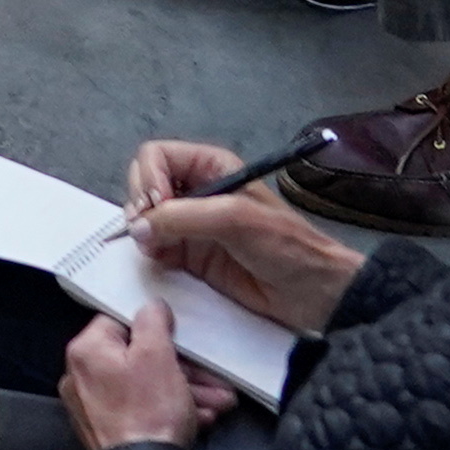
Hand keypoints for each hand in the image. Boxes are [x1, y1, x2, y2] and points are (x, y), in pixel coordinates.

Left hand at [59, 302, 227, 449]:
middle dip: (183, 370)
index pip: (119, 322)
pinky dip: (171, 411)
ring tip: (220, 403)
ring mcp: (94, 408)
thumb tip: (151, 307)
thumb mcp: (157, 355)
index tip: (181, 339)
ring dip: (185, 392)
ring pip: (145, 388)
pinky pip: (142, 410)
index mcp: (86, 351)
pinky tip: (202, 419)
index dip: (155, 329)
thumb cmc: (149, 410)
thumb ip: (153, 322)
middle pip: (138, 359)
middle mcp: (82, 377)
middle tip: (215, 380)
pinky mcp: (110, 432)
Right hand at [119, 144, 368, 337]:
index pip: (157, 156)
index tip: (155, 207)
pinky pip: (155, 246)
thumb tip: (137, 228)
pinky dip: (149, 252)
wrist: (313, 292)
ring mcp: (192, 225)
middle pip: (145, 183)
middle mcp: (197, 191)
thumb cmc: (284, 246)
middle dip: (141, 205)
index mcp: (211, 167)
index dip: (148, 178)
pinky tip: (161, 261)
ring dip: (142, 231)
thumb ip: (183, 217)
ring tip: (154, 249)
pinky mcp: (192, 256)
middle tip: (149, 232)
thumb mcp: (235, 219)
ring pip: (146, 217)